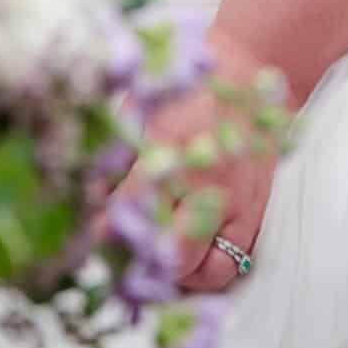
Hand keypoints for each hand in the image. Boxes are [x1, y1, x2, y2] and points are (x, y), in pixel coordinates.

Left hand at [116, 25, 281, 293]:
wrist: (247, 72)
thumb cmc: (185, 87)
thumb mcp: (140, 108)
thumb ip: (117, 156)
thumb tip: (90, 200)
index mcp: (170, 146)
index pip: (130, 210)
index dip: (106, 231)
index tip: (94, 236)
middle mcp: (206, 182)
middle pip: (170, 253)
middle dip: (142, 262)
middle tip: (127, 254)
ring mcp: (236, 202)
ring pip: (205, 271)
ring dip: (179, 275)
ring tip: (159, 259)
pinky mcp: (257, 212)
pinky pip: (234, 264)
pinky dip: (210, 270)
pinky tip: (191, 257)